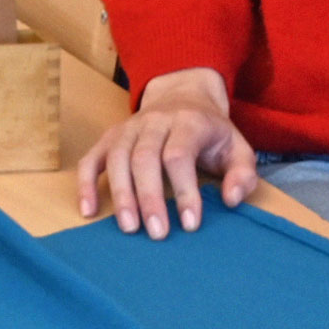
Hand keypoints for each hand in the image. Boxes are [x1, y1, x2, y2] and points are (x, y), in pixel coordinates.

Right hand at [76, 67, 257, 237]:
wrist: (183, 95)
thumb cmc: (211, 131)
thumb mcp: (238, 147)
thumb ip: (243, 174)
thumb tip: (230, 200)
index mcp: (188, 122)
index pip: (179, 155)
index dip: (184, 190)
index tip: (189, 224)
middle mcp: (154, 121)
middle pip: (144, 158)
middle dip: (149, 198)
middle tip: (157, 233)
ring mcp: (128, 128)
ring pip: (117, 158)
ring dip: (120, 194)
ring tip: (128, 227)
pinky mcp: (110, 136)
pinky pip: (91, 158)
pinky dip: (86, 183)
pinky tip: (88, 210)